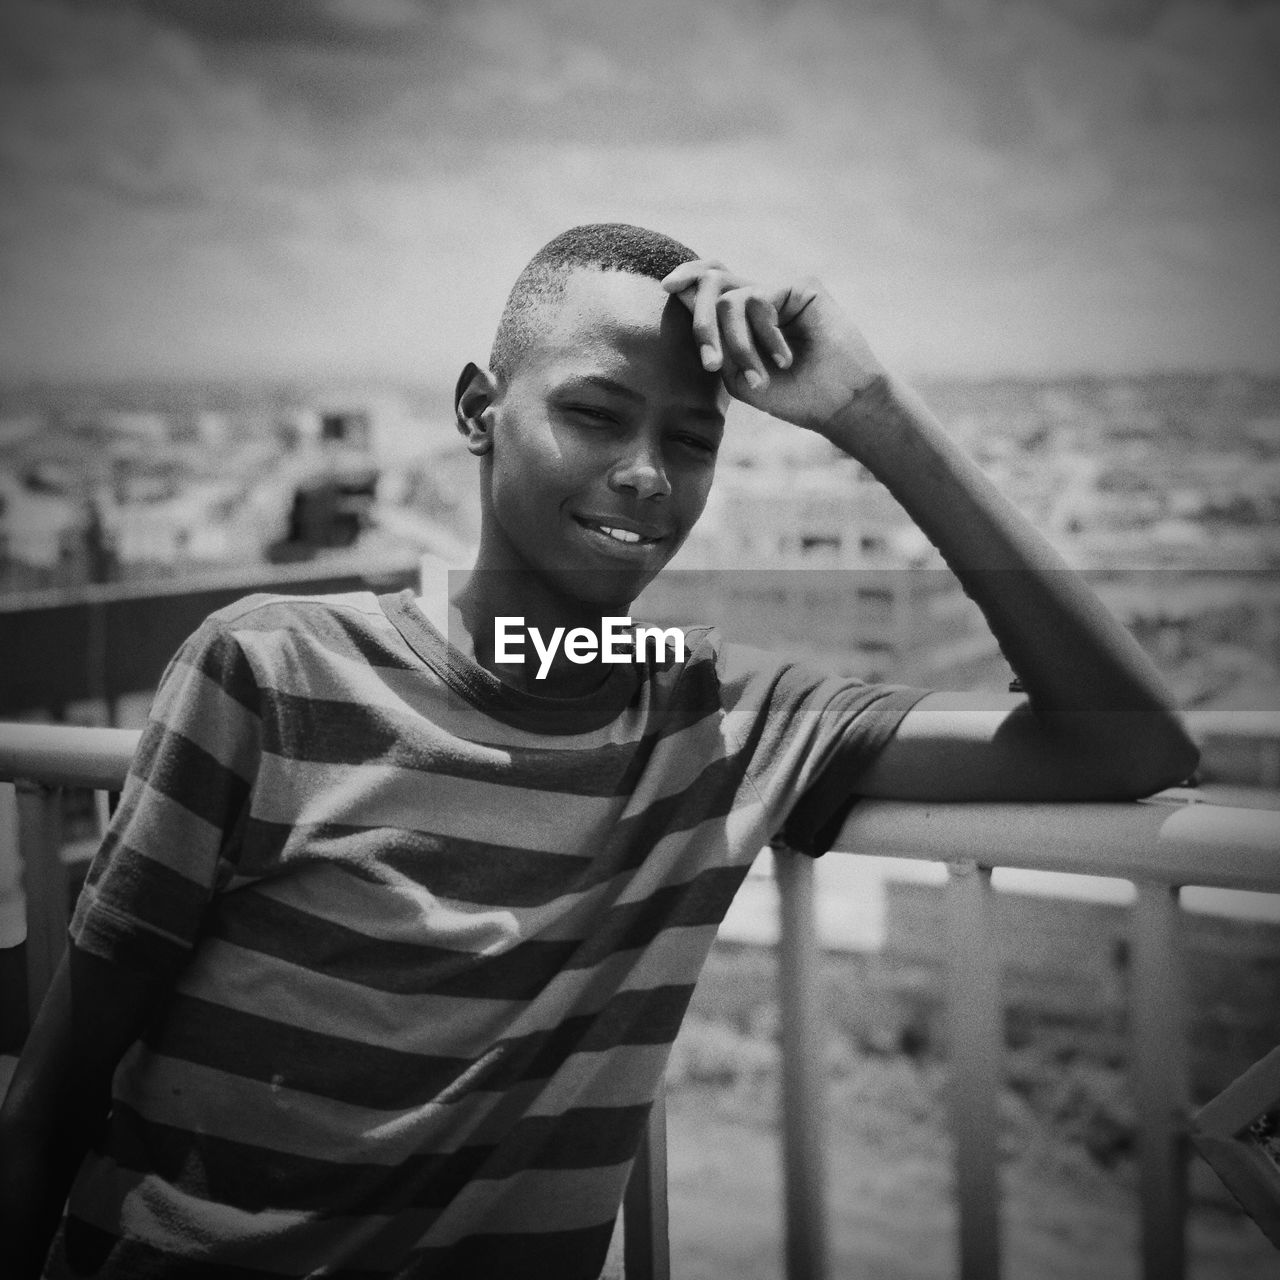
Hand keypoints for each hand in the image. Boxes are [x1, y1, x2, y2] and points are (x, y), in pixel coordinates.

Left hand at [661, 260, 884, 434]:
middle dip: (701, 322)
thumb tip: (683, 296)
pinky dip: (765, 337)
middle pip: (713, 278)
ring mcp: (780, 291)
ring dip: (739, 346)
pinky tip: (783, 360)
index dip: (687, 278)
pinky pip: (759, 302)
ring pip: (730, 299)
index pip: (709, 286)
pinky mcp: (801, 286)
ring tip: (758, 378)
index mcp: (742, 318)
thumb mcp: (737, 376)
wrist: (838, 403)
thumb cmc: (790, 396)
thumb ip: (711, 341)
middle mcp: (760, 298)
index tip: (667, 287)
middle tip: (712, 364)